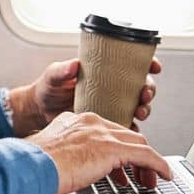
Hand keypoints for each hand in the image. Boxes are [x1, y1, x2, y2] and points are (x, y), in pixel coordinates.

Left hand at [9, 57, 161, 136]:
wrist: (39, 111)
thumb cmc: (47, 89)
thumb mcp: (53, 75)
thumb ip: (61, 70)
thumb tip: (74, 64)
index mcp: (104, 73)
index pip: (131, 65)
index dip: (147, 64)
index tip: (154, 66)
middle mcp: (112, 89)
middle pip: (141, 87)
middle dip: (148, 90)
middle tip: (144, 94)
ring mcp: (112, 107)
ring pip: (137, 108)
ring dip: (144, 110)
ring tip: (139, 112)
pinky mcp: (107, 124)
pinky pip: (126, 128)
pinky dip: (132, 130)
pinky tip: (131, 129)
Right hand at [24, 111, 172, 193]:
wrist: (30, 165)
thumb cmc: (33, 164)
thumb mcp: (52, 153)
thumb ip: (67, 154)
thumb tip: (73, 169)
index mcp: (74, 120)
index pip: (107, 131)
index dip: (118, 149)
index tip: (120, 164)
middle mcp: (90, 122)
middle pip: (125, 135)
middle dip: (136, 156)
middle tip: (139, 175)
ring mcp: (102, 133)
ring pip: (138, 143)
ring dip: (147, 163)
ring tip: (150, 180)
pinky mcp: (112, 148)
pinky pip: (146, 155)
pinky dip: (158, 166)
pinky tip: (164, 175)